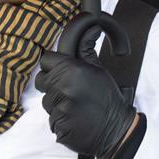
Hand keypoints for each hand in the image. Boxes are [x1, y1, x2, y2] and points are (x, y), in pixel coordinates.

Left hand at [35, 29, 136, 158]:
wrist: (117, 131)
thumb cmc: (108, 99)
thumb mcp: (99, 70)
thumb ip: (85, 50)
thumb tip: (90, 27)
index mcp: (72, 71)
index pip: (46, 60)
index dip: (53, 64)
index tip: (62, 70)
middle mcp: (62, 87)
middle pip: (41, 80)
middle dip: (52, 83)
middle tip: (70, 88)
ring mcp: (59, 108)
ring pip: (45, 100)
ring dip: (56, 102)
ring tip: (75, 105)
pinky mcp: (57, 125)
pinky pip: (51, 117)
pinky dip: (60, 118)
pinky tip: (74, 118)